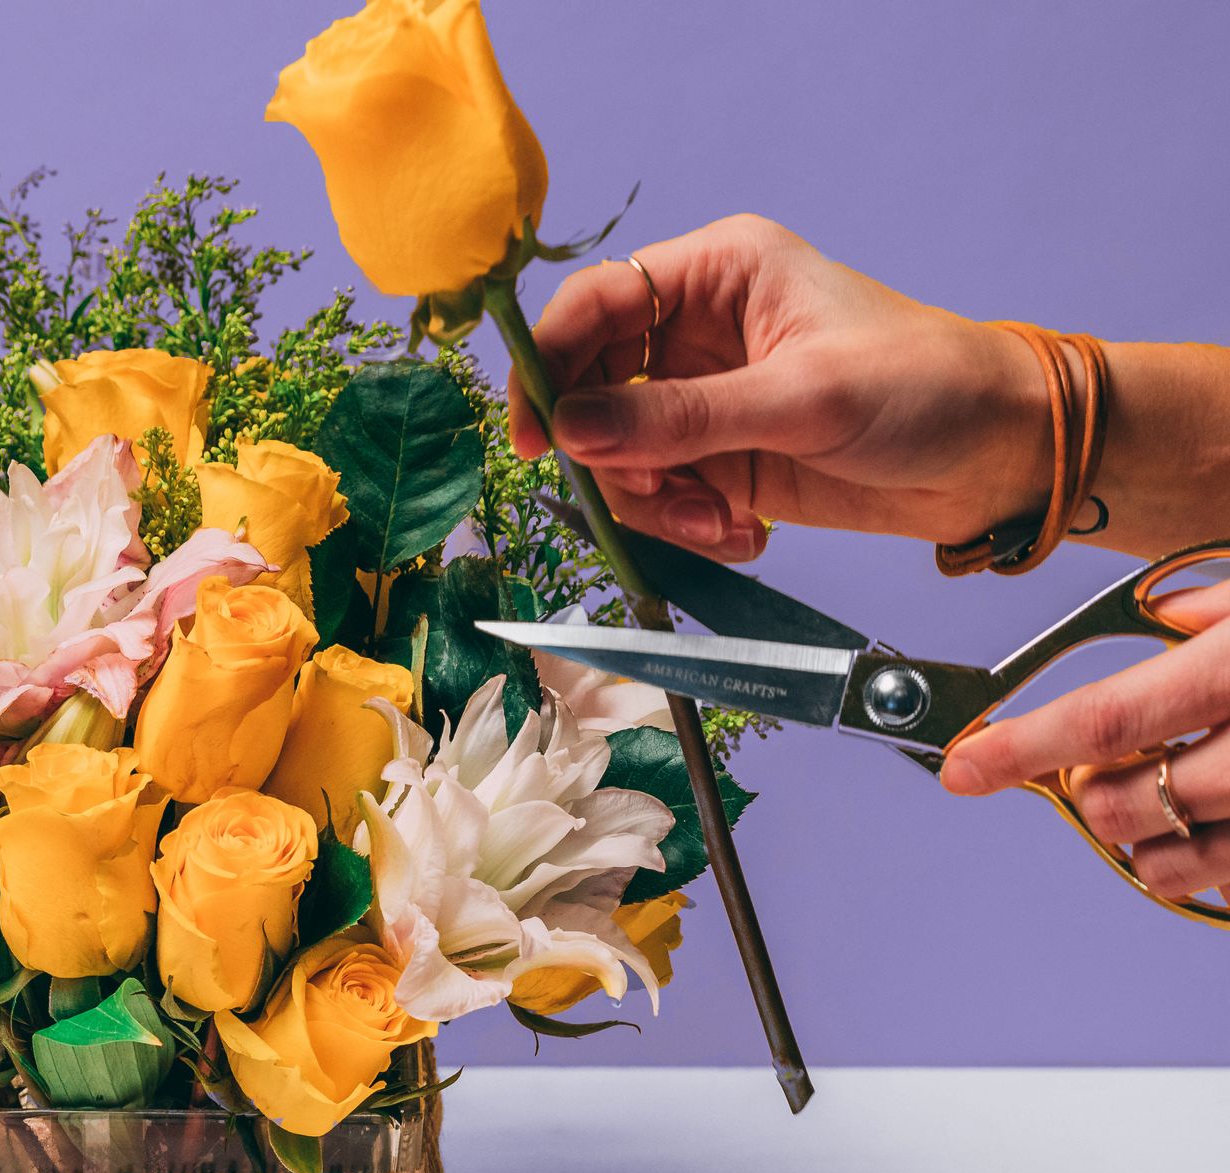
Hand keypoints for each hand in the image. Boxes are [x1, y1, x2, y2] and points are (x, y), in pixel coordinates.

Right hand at [508, 215, 1051, 564]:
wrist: (998, 457)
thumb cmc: (923, 389)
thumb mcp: (799, 398)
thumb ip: (681, 418)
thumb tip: (574, 430)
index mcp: (718, 274)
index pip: (596, 305)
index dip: (552, 366)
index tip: (539, 436)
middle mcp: (699, 332)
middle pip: (595, 392)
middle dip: (615, 456)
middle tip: (657, 492)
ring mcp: (708, 402)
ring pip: (622, 458)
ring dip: (656, 503)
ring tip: (720, 522)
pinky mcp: (723, 461)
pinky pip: (662, 498)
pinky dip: (685, 526)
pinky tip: (741, 533)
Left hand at [940, 580, 1229, 902]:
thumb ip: (1223, 613)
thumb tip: (1168, 614)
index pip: (1106, 720)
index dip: (1020, 748)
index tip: (962, 766)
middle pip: (1112, 804)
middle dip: (1087, 788)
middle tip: (1111, 760)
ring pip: (1161, 866)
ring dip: (1142, 836)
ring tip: (1175, 792)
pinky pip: (1222, 885)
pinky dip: (1207, 860)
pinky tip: (1223, 820)